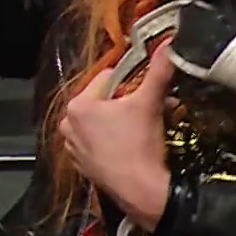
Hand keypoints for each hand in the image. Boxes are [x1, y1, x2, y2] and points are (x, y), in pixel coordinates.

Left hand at [58, 40, 175, 231]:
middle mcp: (68, 124)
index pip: (108, 77)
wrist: (142, 191)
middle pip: (103, 100)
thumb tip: (167, 45)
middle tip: (149, 111)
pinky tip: (131, 147)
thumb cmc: (140, 144)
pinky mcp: (82, 166)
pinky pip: (98, 144)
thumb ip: (158, 71)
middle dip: (126, 103)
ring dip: (120, 122)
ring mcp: (73, 147)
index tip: (147, 92)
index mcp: (78, 104)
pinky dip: (113, 142)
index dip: (131, 81)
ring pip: (101, 123)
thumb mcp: (150, 103)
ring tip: (142, 130)